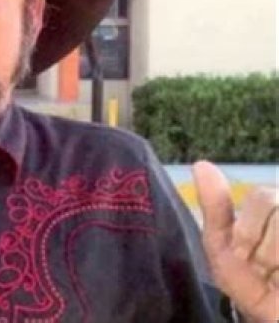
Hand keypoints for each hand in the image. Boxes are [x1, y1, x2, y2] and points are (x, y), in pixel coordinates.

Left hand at [193, 160, 277, 321]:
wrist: (271, 319)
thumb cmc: (252, 285)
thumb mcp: (223, 246)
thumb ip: (216, 207)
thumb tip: (201, 164)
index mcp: (277, 207)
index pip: (263, 196)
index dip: (247, 230)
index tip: (243, 255)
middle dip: (265, 250)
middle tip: (266, 272)